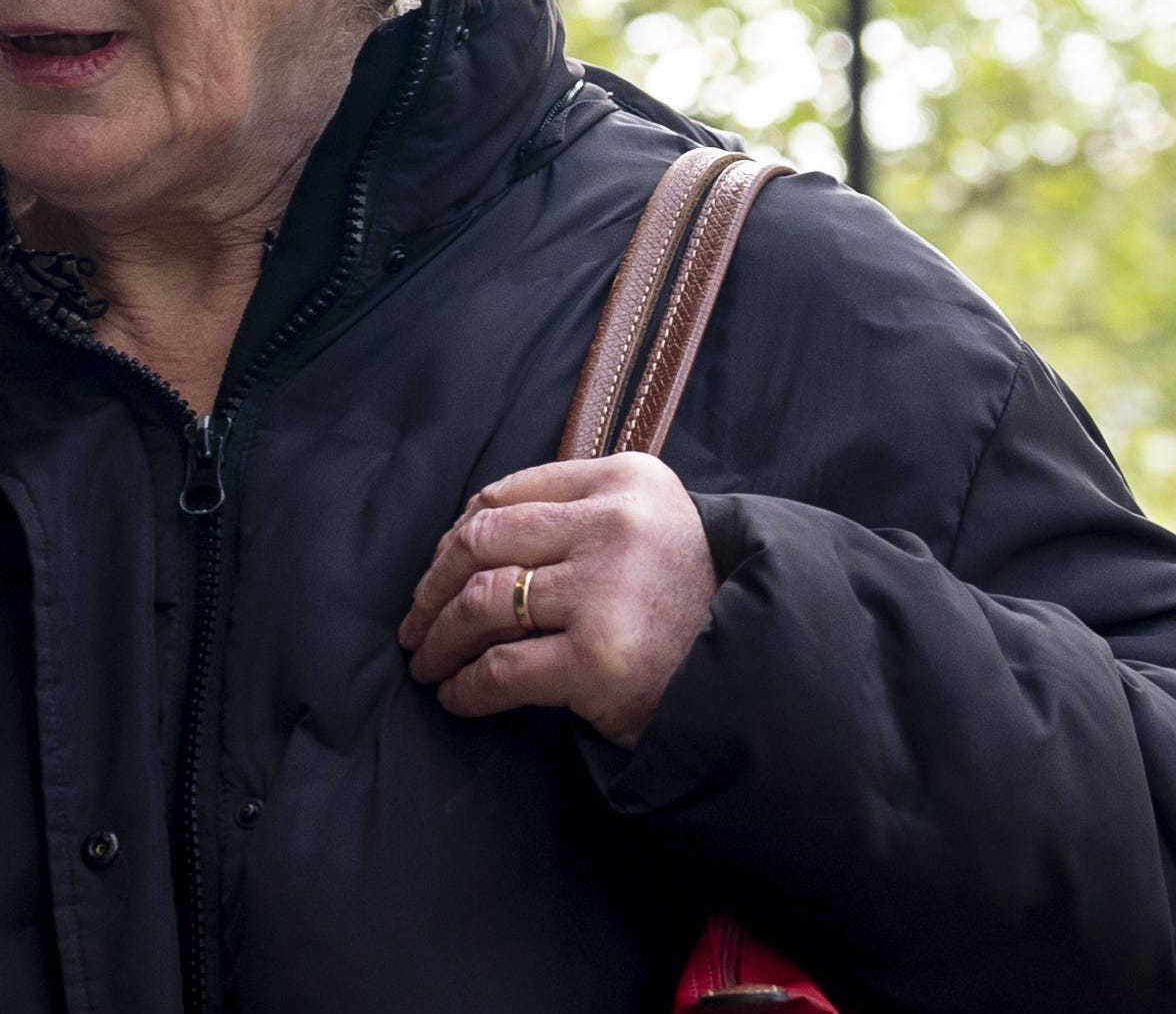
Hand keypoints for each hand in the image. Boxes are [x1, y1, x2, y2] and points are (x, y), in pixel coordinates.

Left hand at [396, 453, 716, 749]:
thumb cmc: (692, 606)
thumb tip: (466, 537)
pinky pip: (499, 669)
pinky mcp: (597, 660)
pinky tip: (456, 694)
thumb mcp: (651, 527)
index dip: (456, 535)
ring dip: (439, 638)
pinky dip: (465, 685)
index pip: (508, 495)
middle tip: (415, 622)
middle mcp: (614, 525)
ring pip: (480, 603)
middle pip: (482, 541)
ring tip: (427, 661)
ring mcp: (605, 591)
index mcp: (625, 480)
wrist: (760, 680)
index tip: (438, 569)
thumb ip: (578, 515)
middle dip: (432, 586)